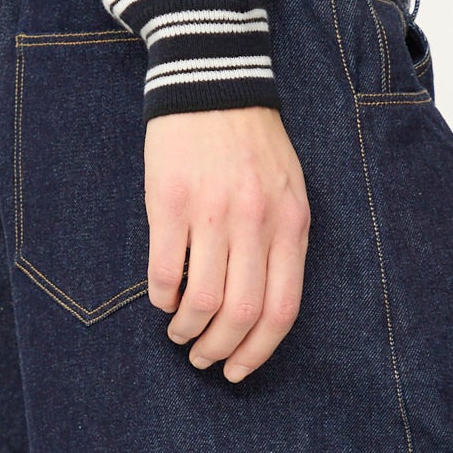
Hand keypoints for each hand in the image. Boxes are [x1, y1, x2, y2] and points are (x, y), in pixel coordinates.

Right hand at [145, 107, 310, 380]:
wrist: (214, 82)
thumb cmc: (252, 145)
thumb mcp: (289, 192)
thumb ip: (282, 246)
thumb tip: (261, 312)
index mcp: (291, 225)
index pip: (281, 310)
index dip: (258, 352)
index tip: (238, 370)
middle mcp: (256, 223)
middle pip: (241, 313)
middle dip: (219, 349)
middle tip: (203, 358)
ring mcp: (212, 212)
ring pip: (202, 300)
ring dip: (187, 329)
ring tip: (179, 332)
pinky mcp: (171, 202)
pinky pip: (165, 272)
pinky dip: (162, 298)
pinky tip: (162, 300)